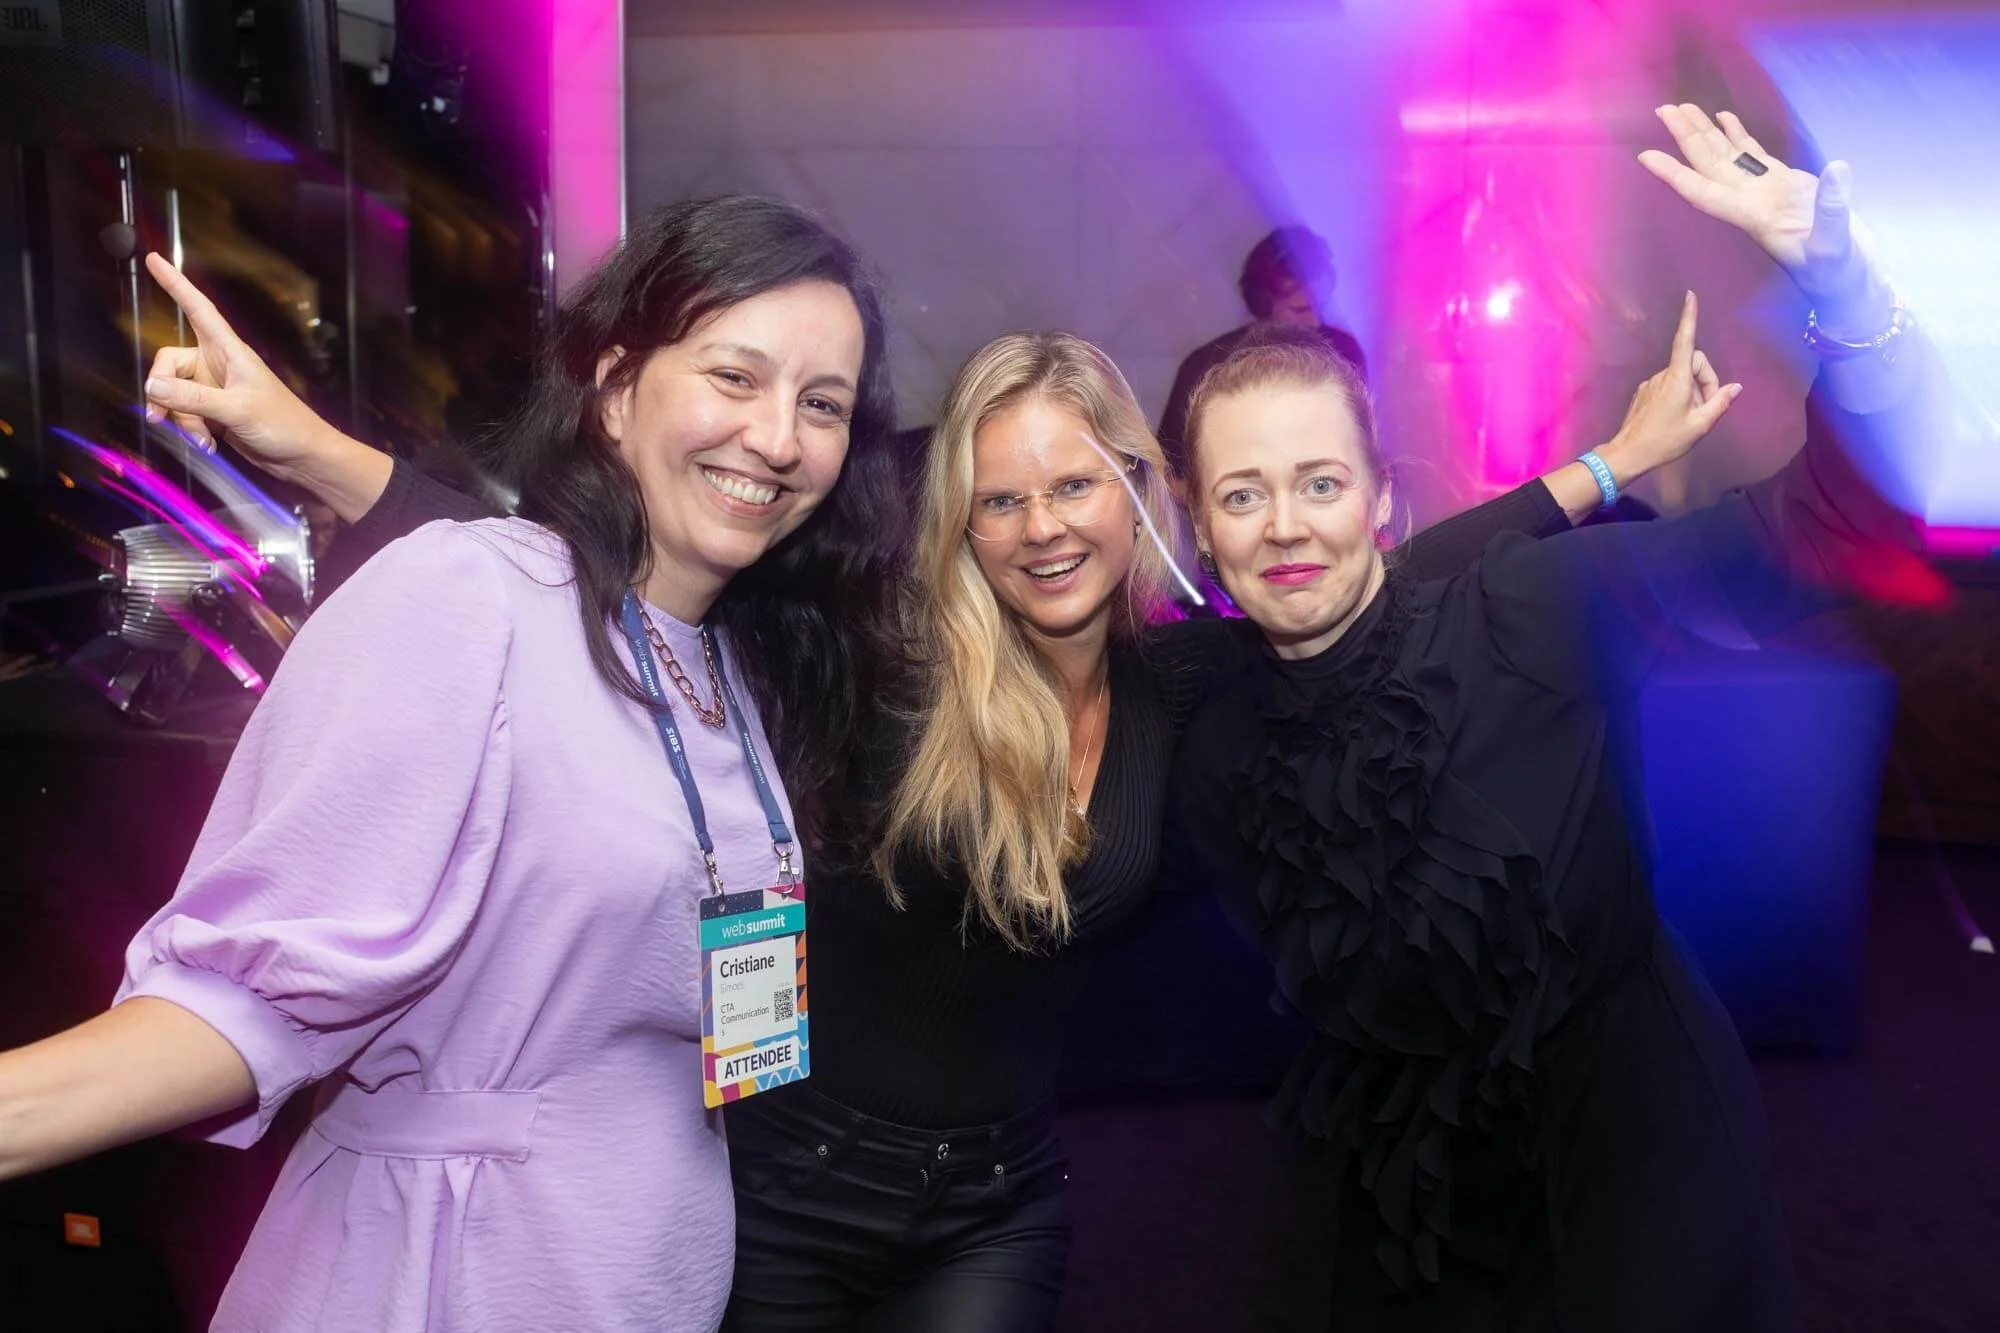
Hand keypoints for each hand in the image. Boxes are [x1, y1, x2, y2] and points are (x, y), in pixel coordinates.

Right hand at [142, 253, 338, 480]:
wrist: (302, 456)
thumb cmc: (284, 425)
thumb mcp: (237, 410)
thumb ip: (193, 399)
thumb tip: (153, 386)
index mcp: (229, 351)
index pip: (197, 309)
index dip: (175, 283)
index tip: (154, 259)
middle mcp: (218, 364)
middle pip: (169, 363)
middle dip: (163, 392)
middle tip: (162, 417)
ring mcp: (214, 387)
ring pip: (173, 393)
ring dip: (180, 418)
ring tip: (200, 438)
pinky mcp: (213, 410)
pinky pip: (184, 412)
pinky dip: (189, 429)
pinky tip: (206, 444)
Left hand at [1601, 292, 1740, 475]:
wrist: (1628, 454)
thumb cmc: (1665, 441)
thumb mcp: (1700, 425)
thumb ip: (1720, 403)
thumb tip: (1735, 387)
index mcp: (1677, 378)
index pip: (1685, 340)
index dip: (1689, 318)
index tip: (1690, 297)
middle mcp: (1662, 375)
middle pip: (1694, 364)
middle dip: (1706, 381)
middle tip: (1706, 408)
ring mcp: (1651, 383)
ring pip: (1682, 377)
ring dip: (1693, 392)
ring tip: (1688, 418)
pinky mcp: (1644, 393)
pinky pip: (1669, 386)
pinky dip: (1679, 396)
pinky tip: (1675, 418)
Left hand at [1637, 106, 1890, 335]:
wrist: (1847, 279)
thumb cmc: (1836, 274)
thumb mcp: (1835, 248)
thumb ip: (1834, 211)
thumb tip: (1837, 169)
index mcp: (1754, 218)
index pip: (1704, 193)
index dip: (1675, 175)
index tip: (1646, 157)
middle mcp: (1752, 202)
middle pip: (1710, 166)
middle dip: (1686, 138)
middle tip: (1663, 110)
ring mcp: (1767, 191)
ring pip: (1727, 156)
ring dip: (1705, 132)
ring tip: (1683, 107)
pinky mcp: (1786, 184)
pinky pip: (1754, 155)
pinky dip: (1738, 135)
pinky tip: (1723, 117)